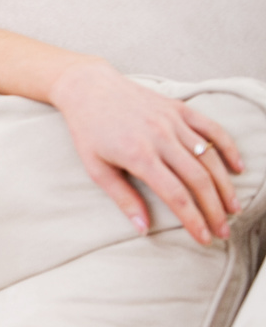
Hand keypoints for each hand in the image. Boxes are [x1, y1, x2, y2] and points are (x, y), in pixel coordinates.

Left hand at [49, 57, 244, 243]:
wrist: (88, 88)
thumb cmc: (88, 131)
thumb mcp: (95, 168)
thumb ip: (122, 198)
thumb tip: (143, 229)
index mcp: (138, 155)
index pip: (176, 194)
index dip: (193, 220)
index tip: (204, 239)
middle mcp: (160, 137)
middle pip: (198, 179)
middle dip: (214, 209)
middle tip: (224, 231)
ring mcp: (172, 120)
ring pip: (210, 157)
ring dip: (225, 185)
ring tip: (233, 208)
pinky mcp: (179, 108)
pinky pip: (212, 128)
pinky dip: (228, 148)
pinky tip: (237, 168)